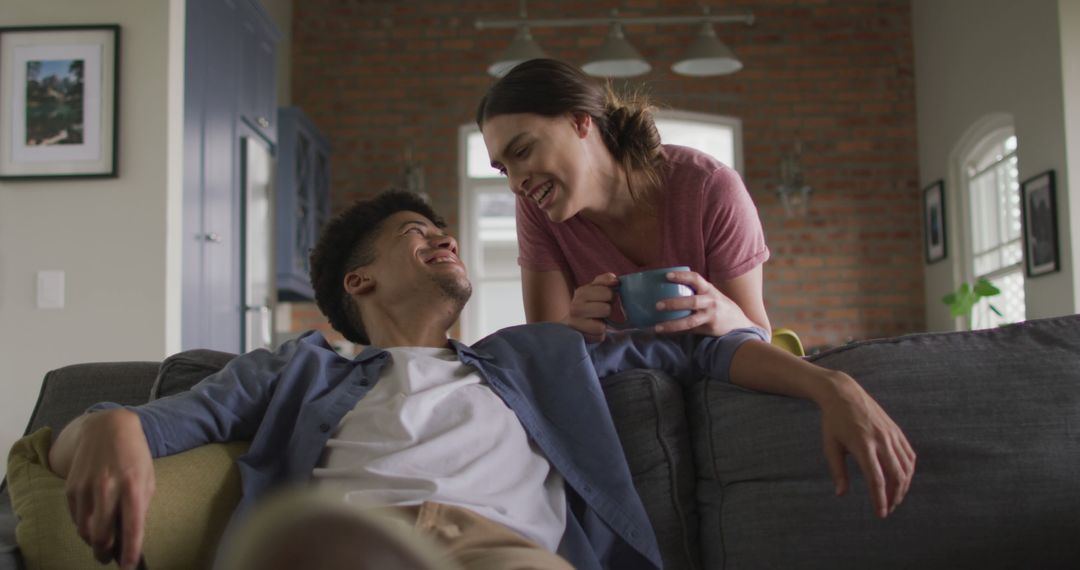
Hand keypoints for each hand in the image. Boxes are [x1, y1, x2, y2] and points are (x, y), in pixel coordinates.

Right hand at [63, 409, 154, 569]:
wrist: (108, 428)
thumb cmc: (133, 456)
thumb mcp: (147, 478)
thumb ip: (140, 506)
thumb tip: (130, 535)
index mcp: (133, 486)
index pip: (132, 528)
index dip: (130, 552)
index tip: (129, 566)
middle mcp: (108, 488)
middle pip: (102, 536)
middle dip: (106, 553)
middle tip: (109, 557)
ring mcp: (86, 488)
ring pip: (85, 531)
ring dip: (93, 542)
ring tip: (102, 542)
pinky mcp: (71, 488)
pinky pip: (76, 519)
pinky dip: (84, 526)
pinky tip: (92, 522)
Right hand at [564, 273, 618, 342]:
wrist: (570, 323)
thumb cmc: (587, 304)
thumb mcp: (594, 288)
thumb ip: (605, 280)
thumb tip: (615, 280)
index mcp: (581, 292)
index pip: (607, 292)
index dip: (611, 296)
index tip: (606, 298)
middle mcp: (575, 306)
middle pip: (606, 309)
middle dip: (607, 310)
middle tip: (600, 311)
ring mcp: (574, 322)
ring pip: (602, 326)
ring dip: (603, 324)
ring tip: (596, 320)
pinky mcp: (578, 336)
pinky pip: (599, 336)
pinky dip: (599, 335)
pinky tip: (592, 330)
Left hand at [652, 270, 755, 334]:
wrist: (738, 322)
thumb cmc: (717, 304)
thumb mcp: (709, 293)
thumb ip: (694, 291)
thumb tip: (666, 287)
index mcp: (708, 289)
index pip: (695, 279)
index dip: (681, 276)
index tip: (667, 276)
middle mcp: (711, 302)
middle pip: (692, 302)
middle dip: (674, 303)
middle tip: (657, 305)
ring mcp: (710, 316)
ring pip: (690, 321)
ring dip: (672, 325)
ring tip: (657, 327)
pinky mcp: (709, 329)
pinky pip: (690, 331)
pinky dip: (676, 332)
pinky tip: (664, 334)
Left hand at [817, 373, 916, 517]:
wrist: (844, 394)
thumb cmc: (833, 421)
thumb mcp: (830, 446)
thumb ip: (837, 471)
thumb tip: (841, 494)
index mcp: (863, 445)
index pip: (876, 479)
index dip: (880, 499)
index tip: (881, 513)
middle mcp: (881, 440)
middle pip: (896, 476)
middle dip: (894, 496)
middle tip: (889, 508)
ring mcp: (891, 434)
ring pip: (906, 467)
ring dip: (904, 486)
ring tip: (895, 497)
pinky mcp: (896, 430)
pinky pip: (909, 454)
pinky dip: (909, 470)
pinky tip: (902, 479)